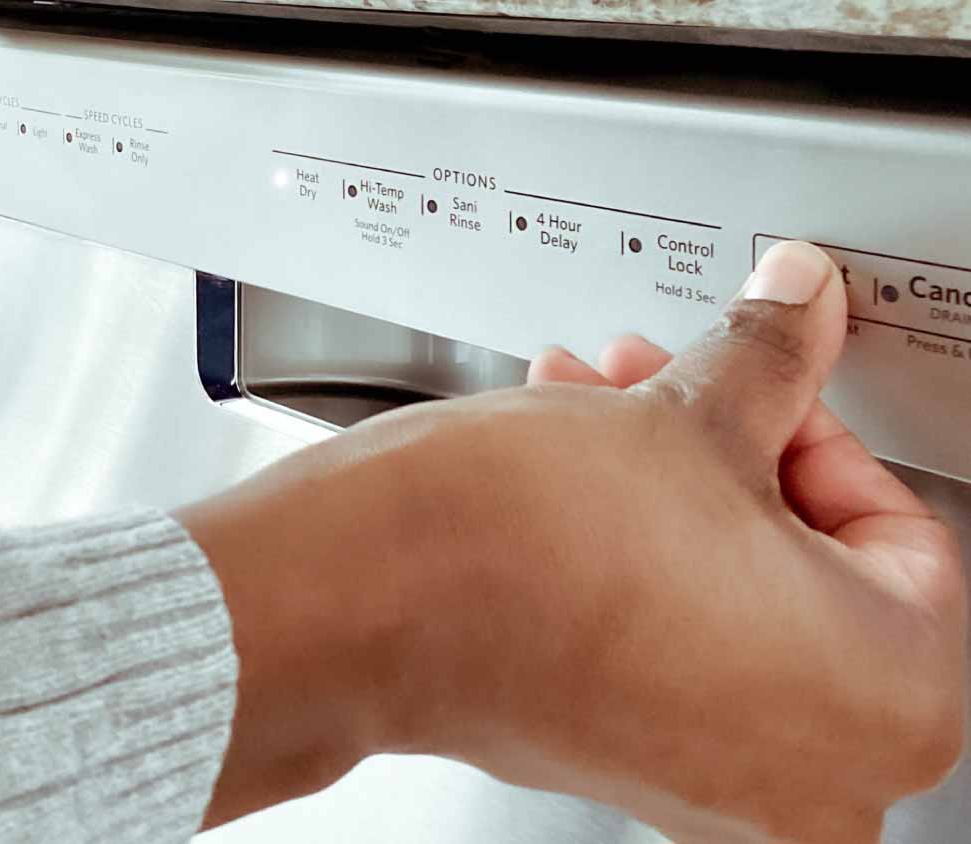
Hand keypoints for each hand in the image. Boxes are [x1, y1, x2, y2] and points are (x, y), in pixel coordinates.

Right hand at [178, 241, 967, 842]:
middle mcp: (812, 778)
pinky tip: (575, 479)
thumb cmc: (521, 546)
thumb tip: (801, 308)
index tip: (765, 385)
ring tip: (603, 414)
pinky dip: (635, 562)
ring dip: (668, 494)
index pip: (903, 532)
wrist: (366, 599)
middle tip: (680, 388)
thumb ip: (776, 356)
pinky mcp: (622, 766)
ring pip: (728, 602)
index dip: (815, 430)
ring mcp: (713, 788)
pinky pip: (668, 647)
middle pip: (808, 568)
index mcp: (886, 703)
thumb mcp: (687, 416)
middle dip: (727, 452)